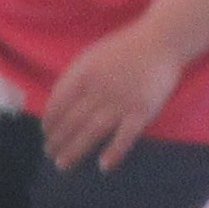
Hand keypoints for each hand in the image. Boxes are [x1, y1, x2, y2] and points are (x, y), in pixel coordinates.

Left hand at [38, 22, 184, 172]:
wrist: (162, 40)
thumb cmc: (126, 47)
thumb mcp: (92, 55)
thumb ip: (75, 77)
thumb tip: (57, 100)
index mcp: (84, 74)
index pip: (59, 103)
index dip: (50, 122)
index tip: (46, 133)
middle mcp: (99, 90)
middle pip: (72, 121)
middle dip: (57, 140)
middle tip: (49, 154)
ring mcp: (121, 102)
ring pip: (92, 131)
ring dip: (75, 150)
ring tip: (62, 164)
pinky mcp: (142, 111)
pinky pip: (125, 136)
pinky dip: (114, 152)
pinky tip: (103, 166)